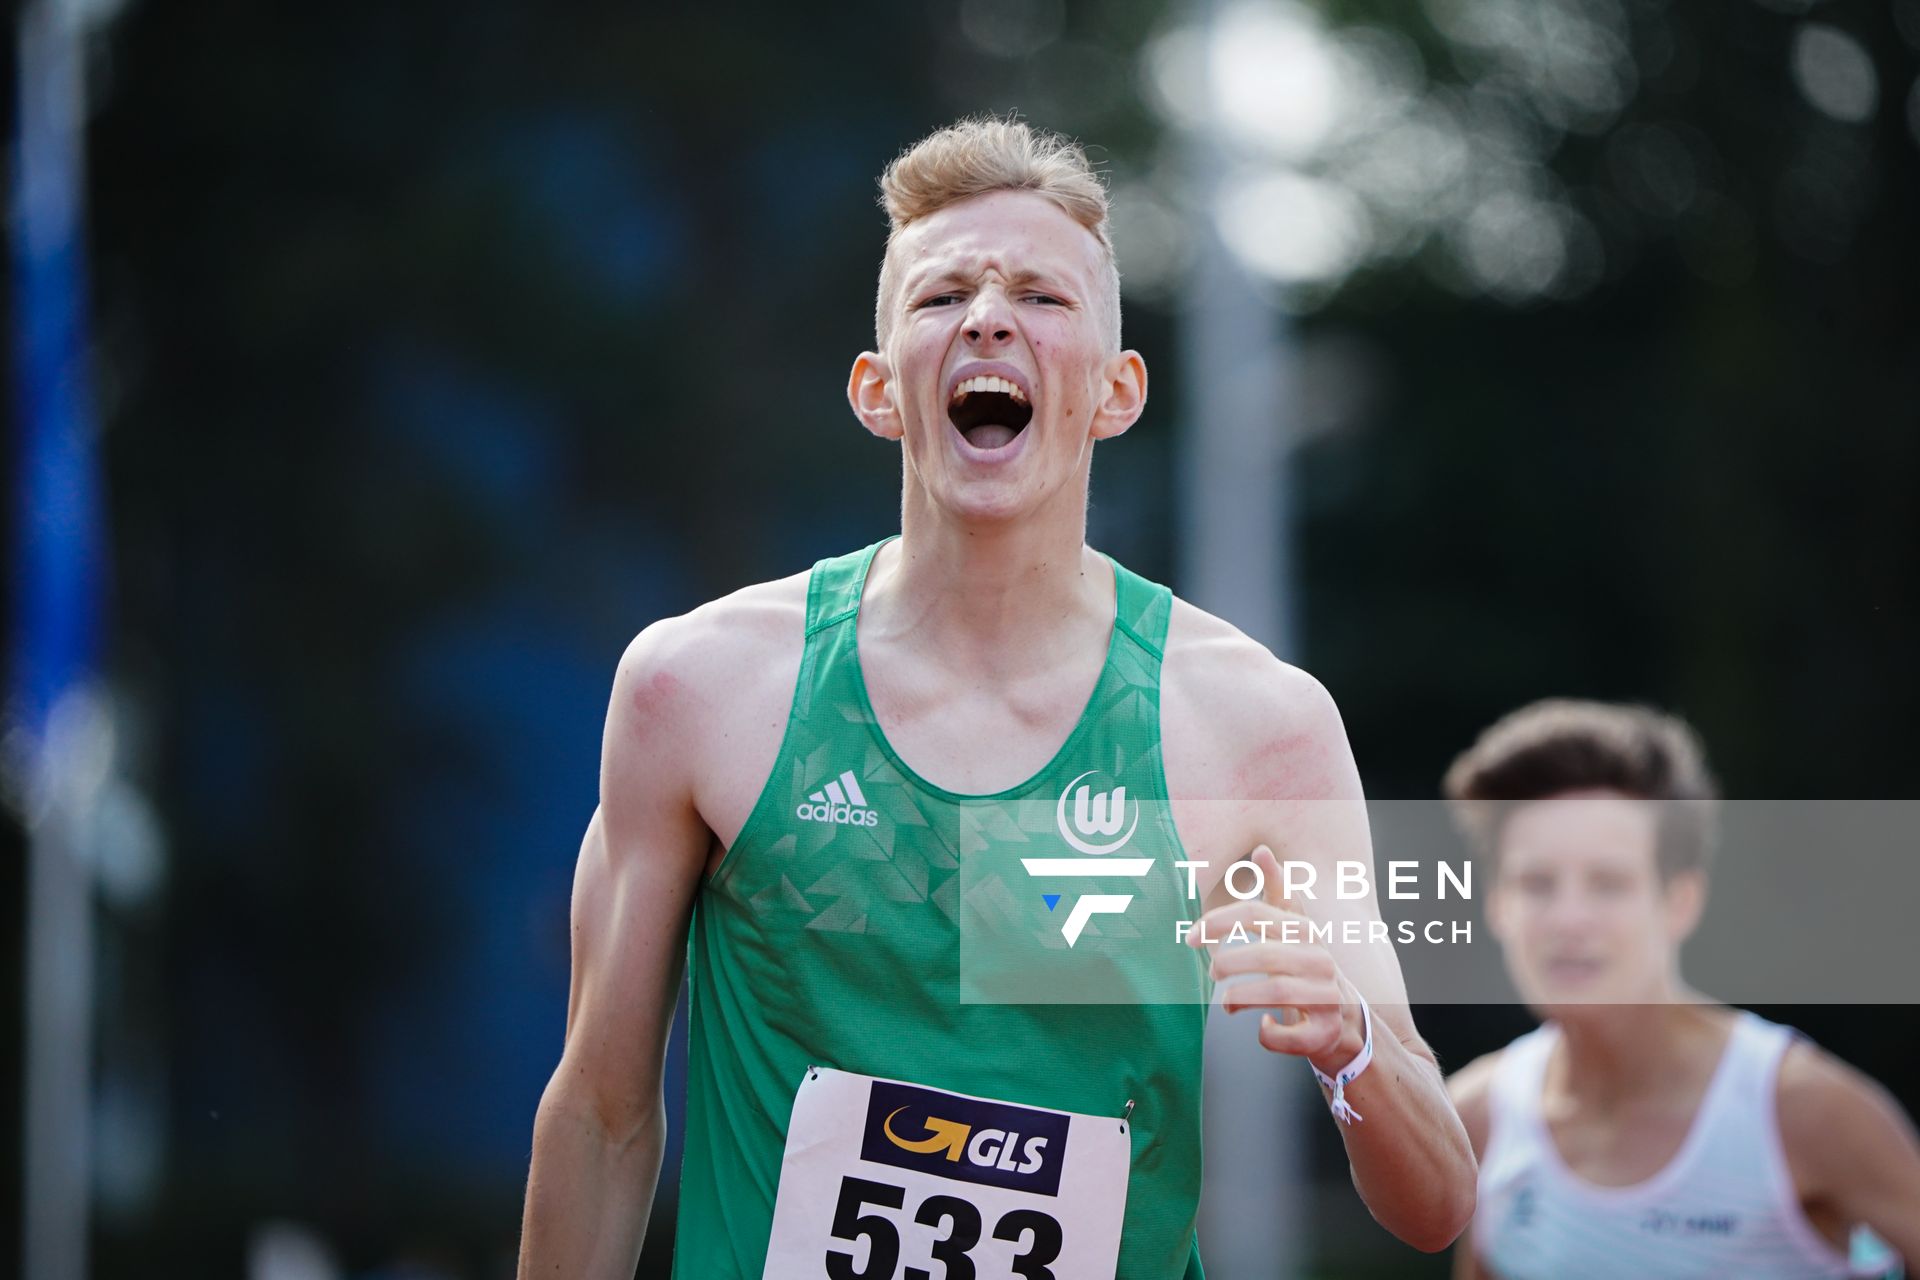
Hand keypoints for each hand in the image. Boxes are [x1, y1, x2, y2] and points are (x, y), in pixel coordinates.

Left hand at [1185, 845, 1363, 1072]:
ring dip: (1241, 998)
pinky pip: (1291, 1035)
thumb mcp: (1295, 929)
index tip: (1189, 937)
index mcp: (1305, 932)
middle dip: (1228, 965)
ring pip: (1278, 991)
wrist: (1343, 1019)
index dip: (1217, 923)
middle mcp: (1320, 961)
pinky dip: (1269, 1035)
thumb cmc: (1306, 968)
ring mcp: (1327, 997)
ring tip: (1228, 1003)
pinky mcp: (1325, 1032)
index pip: (1257, 914)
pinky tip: (1262, 1026)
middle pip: (1266, 955)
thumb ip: (1278, 891)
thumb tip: (1261, 850)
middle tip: (1211, 973)